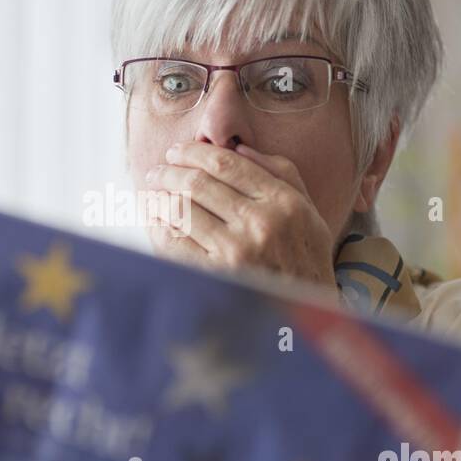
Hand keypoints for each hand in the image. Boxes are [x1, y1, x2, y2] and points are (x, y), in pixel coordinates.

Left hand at [146, 141, 337, 290]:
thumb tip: (240, 148)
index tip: (177, 151)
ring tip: (152, 194)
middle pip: (198, 183)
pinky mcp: (216, 275)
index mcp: (283, 202)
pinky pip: (175, 242)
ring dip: (160, 197)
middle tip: (157, 172)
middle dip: (169, 172)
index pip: (227, 164)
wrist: (306, 312)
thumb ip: (282, 173)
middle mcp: (260, 223)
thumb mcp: (308, 211)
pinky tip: (155, 220)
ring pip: (182, 209)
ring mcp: (236, 251)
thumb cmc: (305, 259)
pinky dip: (159, 226)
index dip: (194, 152)